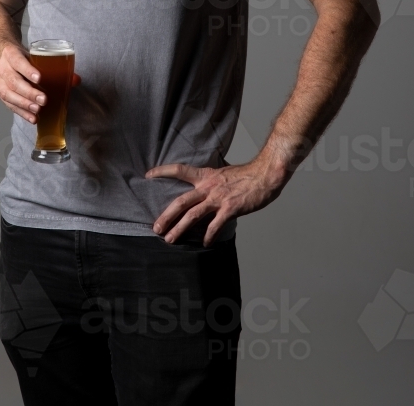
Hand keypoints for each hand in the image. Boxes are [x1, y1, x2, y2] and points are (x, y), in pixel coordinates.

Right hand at [0, 43, 79, 122]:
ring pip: (8, 94)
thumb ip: (54, 66)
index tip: (39, 79)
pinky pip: (9, 105)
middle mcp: (1, 67)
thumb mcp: (34, 55)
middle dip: (29, 92)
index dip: (27, 70)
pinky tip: (32, 118)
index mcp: (10, 53)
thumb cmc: (23, 57)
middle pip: (13, 81)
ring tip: (37, 110)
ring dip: (24, 104)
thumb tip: (76, 80)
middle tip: (43, 100)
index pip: (17, 61)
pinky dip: (21, 112)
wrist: (1, 56)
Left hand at [145, 160, 287, 246]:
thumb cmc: (247, 175)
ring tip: (170, 239)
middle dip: (166, 216)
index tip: (148, 175)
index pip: (179, 170)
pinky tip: (204, 242)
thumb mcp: (224, 172)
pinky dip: (208, 235)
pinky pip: (215, 225)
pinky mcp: (230, 208)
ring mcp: (219, 198)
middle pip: (181, 201)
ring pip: (193, 215)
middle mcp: (209, 187)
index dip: (163, 171)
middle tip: (156, 228)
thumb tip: (204, 188)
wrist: (265, 174)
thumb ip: (212, 181)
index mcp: (206, 176)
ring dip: (179, 229)